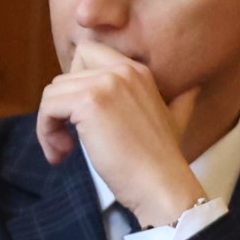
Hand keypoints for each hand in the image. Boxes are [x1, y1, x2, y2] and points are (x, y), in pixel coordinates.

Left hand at [35, 41, 206, 225]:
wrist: (163, 185)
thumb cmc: (162, 161)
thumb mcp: (174, 120)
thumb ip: (179, 101)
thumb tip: (194, 89)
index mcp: (136, 70)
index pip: (85, 55)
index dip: (74, 85)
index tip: (79, 117)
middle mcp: (121, 70)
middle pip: (64, 77)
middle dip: (59, 109)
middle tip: (68, 140)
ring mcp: (105, 84)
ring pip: (52, 92)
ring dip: (50, 124)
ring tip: (65, 151)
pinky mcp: (89, 103)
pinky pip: (48, 107)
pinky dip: (45, 131)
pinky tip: (62, 153)